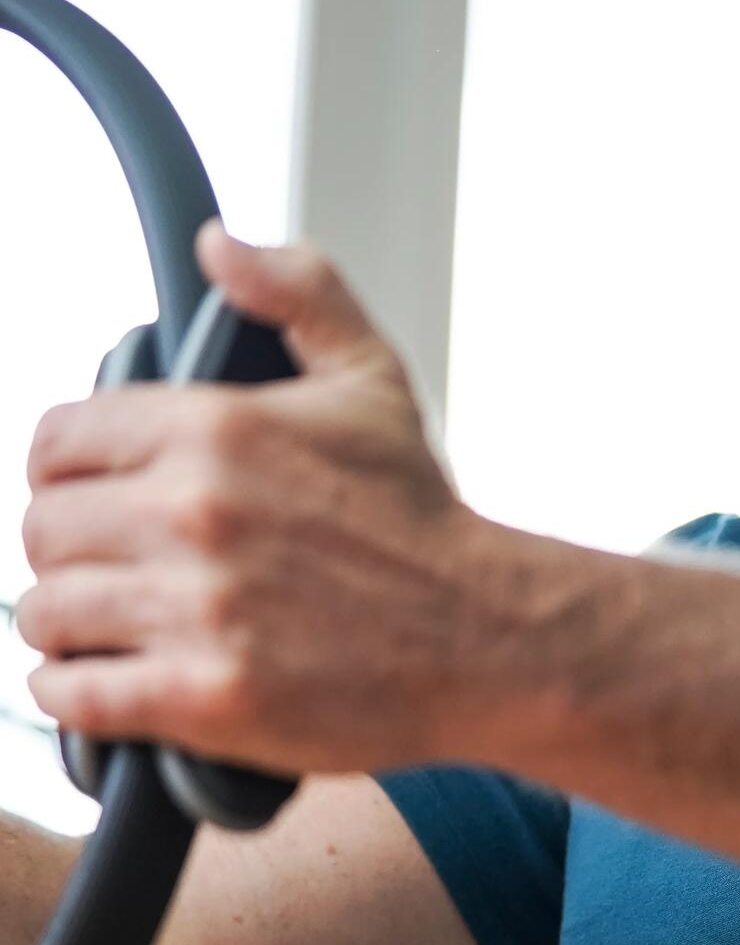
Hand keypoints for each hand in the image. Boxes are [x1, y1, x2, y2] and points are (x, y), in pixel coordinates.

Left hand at [17, 225, 506, 775]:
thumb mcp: (372, 379)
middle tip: (107, 570)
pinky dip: (72, 693)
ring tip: (103, 629)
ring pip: (47, 612)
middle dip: (67, 551)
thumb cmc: (426, 523)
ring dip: (65, 625)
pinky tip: (100, 683)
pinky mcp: (206, 699)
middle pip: (43, 529)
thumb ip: (298, 291)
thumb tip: (218, 245)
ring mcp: (196, 611)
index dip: (66, 473)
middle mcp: (193, 514)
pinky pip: (75, 695)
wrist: (490, 638)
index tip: (91, 500)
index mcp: (214, 429)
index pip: (57, 441)